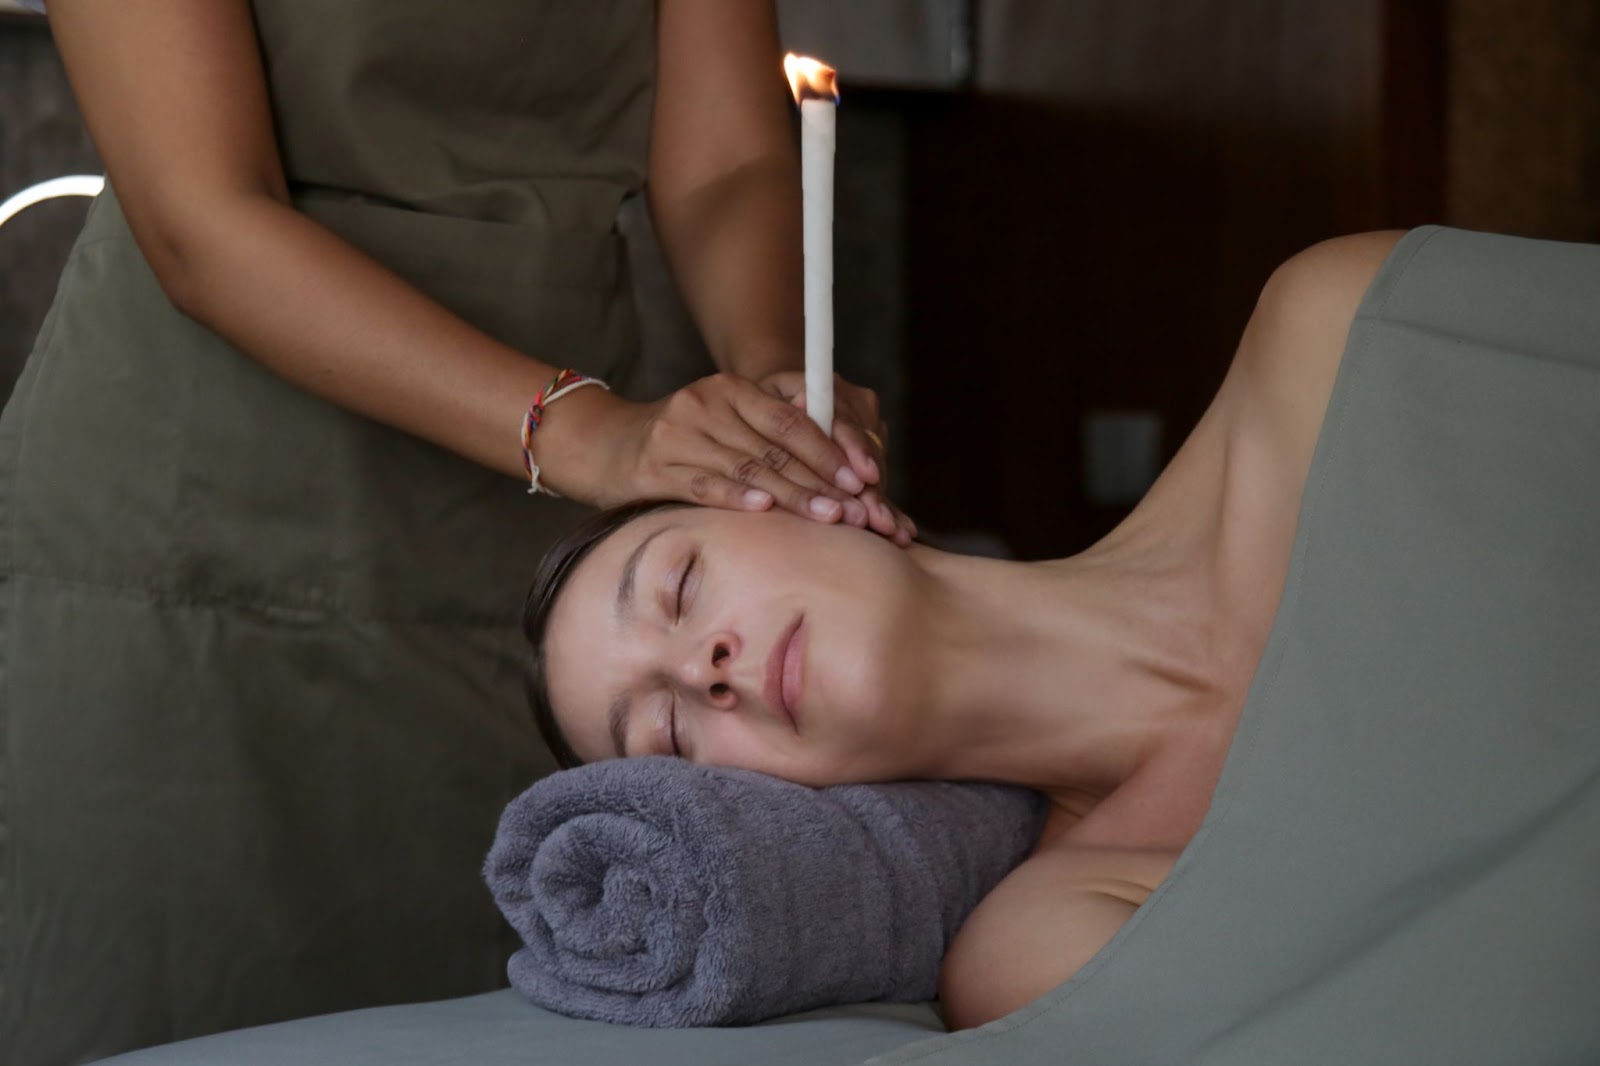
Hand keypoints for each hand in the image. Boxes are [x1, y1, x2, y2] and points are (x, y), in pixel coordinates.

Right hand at [535, 372, 873, 526]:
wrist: (601, 444)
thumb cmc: (678, 443)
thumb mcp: (723, 424)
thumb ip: (768, 439)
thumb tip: (839, 473)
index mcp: (731, 389)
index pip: (792, 419)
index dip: (831, 449)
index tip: (865, 477)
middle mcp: (707, 403)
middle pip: (776, 446)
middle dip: (822, 480)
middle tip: (859, 507)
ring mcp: (680, 434)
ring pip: (748, 467)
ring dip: (793, 495)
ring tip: (828, 516)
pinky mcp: (655, 466)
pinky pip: (704, 484)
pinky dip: (736, 497)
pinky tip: (763, 509)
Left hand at [757, 371, 915, 546]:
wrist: (780, 405)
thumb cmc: (762, 413)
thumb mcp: (763, 410)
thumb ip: (782, 414)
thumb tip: (801, 405)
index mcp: (827, 386)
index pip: (844, 419)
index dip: (855, 450)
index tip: (864, 478)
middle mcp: (856, 402)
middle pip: (867, 450)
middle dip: (870, 489)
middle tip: (877, 520)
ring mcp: (870, 425)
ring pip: (876, 468)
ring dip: (880, 502)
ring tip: (892, 533)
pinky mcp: (875, 448)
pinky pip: (879, 480)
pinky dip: (887, 507)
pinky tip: (903, 531)